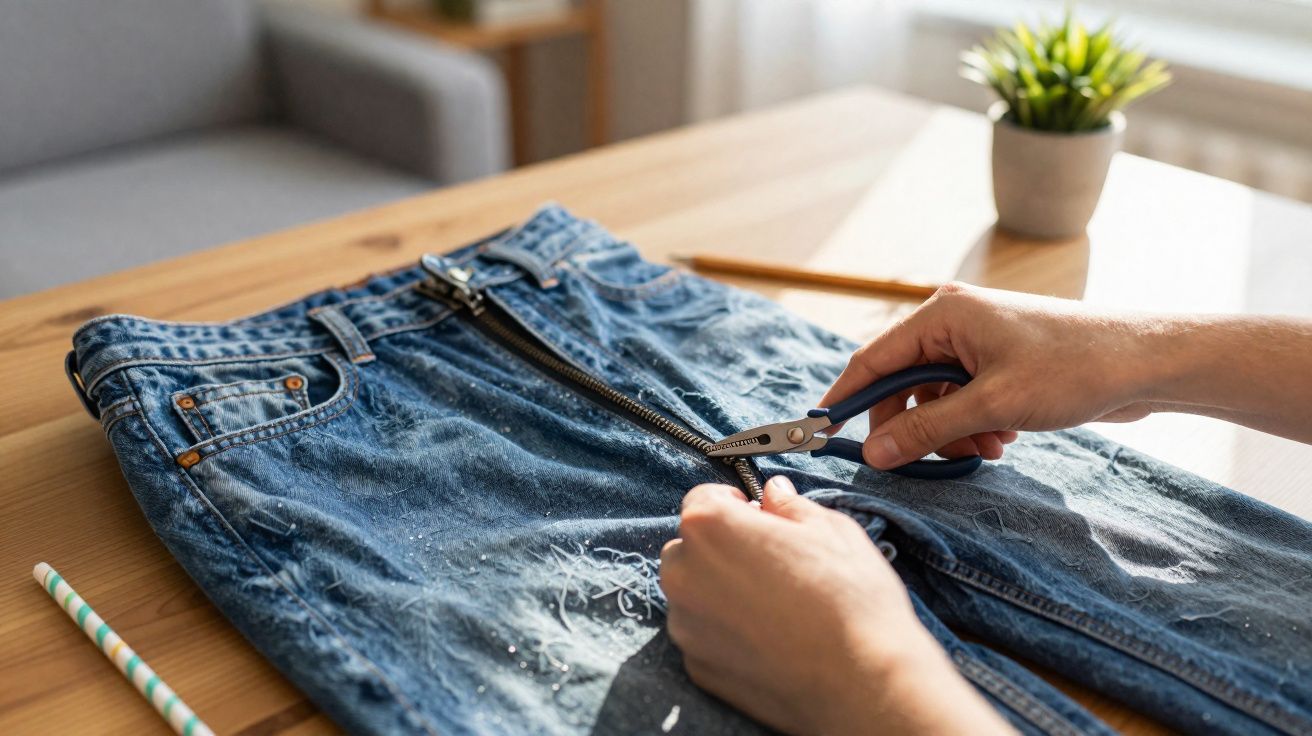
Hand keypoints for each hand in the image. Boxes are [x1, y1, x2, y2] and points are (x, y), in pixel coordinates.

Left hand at [659, 476, 1011, 734]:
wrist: (863, 685)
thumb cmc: (851, 601)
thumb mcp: (832, 531)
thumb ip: (790, 506)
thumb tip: (774, 494)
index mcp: (710, 527)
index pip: (703, 499)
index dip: (735, 504)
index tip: (760, 518)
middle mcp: (684, 574)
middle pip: (691, 547)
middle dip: (723, 548)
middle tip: (772, 564)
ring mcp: (685, 626)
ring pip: (693, 593)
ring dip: (720, 591)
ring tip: (775, 605)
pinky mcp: (697, 666)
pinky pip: (703, 634)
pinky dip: (725, 632)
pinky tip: (769, 637)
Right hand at [820, 282, 1159, 468]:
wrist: (1145, 362)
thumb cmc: (1073, 368)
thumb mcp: (992, 406)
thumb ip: (925, 431)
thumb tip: (873, 452)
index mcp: (943, 315)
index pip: (873, 359)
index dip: (846, 398)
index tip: (822, 433)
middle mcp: (953, 323)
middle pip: (903, 385)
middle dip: (913, 427)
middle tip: (922, 462)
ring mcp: (978, 343)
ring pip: (934, 400)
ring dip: (950, 433)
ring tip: (986, 450)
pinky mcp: (1000, 363)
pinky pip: (963, 401)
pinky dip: (974, 427)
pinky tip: (1004, 440)